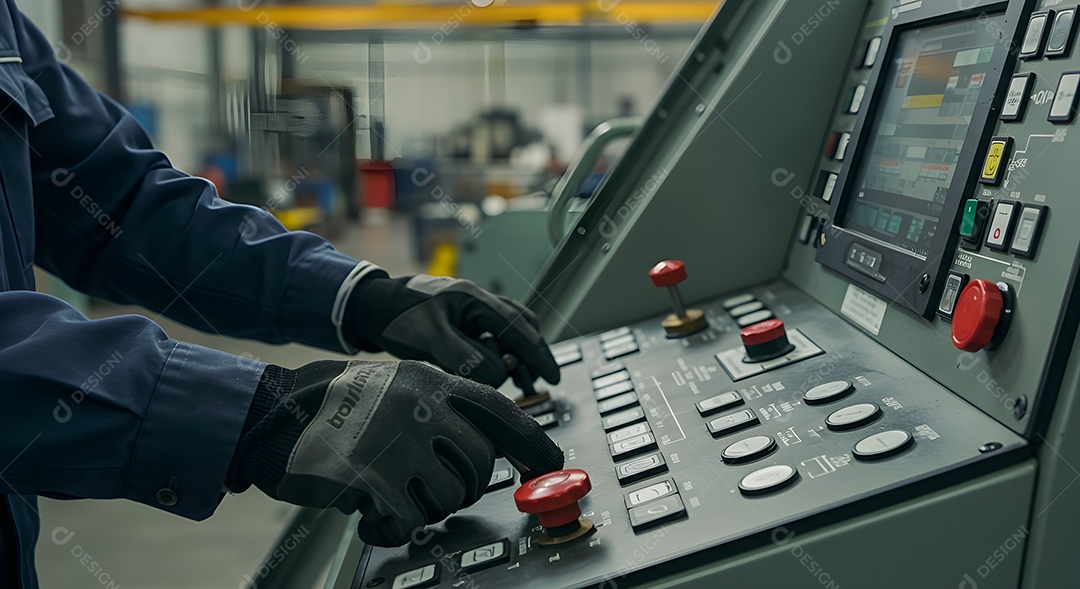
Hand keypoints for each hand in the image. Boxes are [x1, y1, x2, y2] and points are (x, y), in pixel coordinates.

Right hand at [229, 360, 563, 545]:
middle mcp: (423, 408)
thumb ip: (443, 411)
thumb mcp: (399, 389)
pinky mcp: (373, 476)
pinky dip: (390, 527)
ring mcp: (400, 441)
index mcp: (433, 383)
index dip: (533, 441)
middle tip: (430, 490)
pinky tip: (370, 515)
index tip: (551, 463)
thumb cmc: (339, 408)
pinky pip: (407, 520)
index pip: (501, 412)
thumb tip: (491, 451)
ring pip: (449, 497)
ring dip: (424, 507)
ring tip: (392, 494)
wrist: (273, 415)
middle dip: (462, 487)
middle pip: (479, 465)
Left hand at [343, 275, 560, 386]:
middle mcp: (478, 302)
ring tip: (523, 382)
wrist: (370, 305)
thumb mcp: (429, 338)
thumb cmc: (396, 316)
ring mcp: (471, 311)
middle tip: (539, 383)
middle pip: (520, 327)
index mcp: (474, 299)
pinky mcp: (462, 322)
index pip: (518, 327)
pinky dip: (500, 355)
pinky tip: (498, 372)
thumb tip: (498, 373)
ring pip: (508, 333)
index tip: (551, 376)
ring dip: (517, 357)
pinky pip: (492, 338)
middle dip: (532, 355)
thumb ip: (465, 356)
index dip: (537, 354)